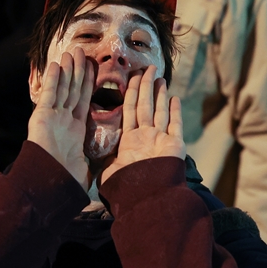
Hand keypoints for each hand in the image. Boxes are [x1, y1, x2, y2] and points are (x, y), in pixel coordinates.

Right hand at [27, 48, 93, 191]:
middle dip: (77, 70)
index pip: (83, 100)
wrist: (49, 184)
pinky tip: (56, 65)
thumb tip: (106, 164)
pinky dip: (53, 79)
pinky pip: (50, 94)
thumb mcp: (85, 166)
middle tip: (81, 52)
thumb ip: (92, 158)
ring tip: (71, 52)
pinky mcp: (42, 116)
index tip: (92, 68)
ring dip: (67, 70)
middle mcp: (63, 120)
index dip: (88, 83)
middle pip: (73, 89)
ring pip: (63, 88)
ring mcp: (52, 116)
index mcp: (74, 129)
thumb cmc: (66, 179)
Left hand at [100, 66, 184, 184]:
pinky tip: (174, 97)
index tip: (132, 77)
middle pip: (146, 105)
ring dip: (161, 94)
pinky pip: (175, 124)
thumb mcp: (108, 170)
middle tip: (149, 69)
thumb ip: (104, 157)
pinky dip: (175, 111)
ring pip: (161, 111)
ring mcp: (161, 140)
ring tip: (161, 78)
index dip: (131, 92)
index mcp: (130, 139)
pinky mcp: (174, 145)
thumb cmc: (125, 186)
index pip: (130, 109)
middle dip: (147, 86)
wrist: (145, 199)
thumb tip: (91, 153)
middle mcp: (146, 137)